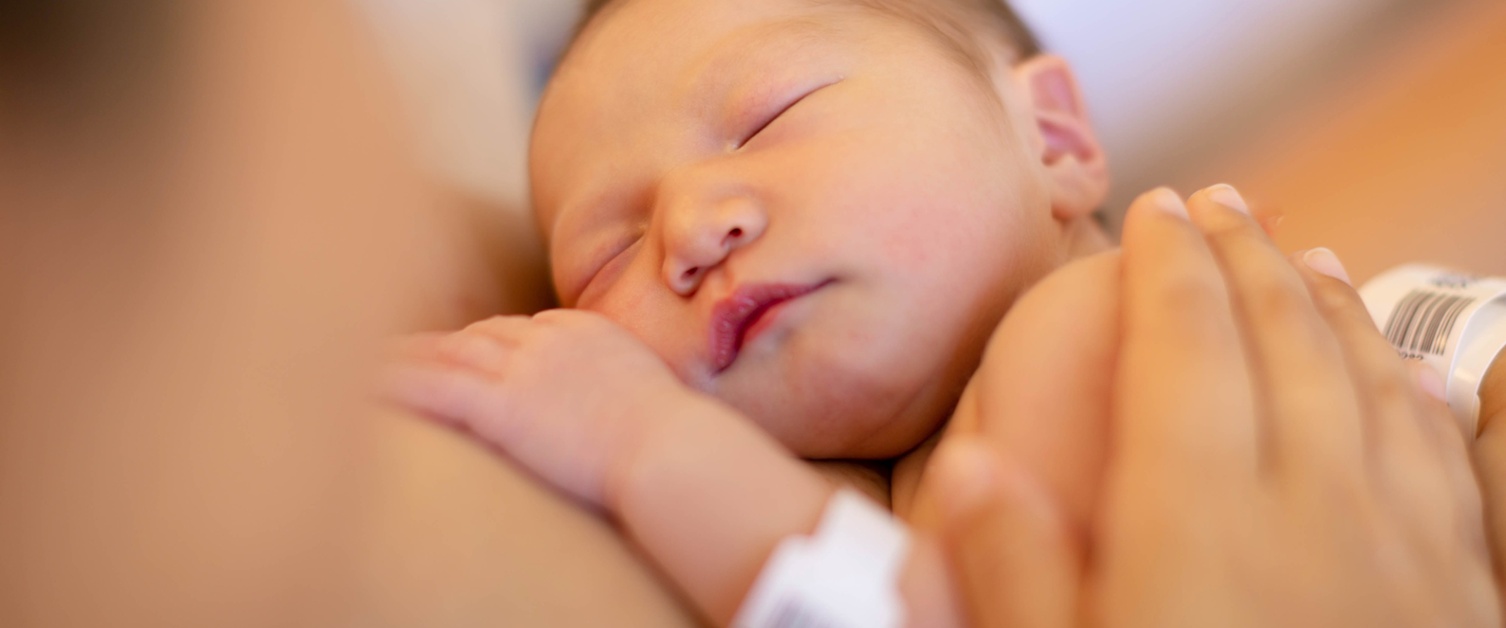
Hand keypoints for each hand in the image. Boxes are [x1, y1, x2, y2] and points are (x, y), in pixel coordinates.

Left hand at [384, 310, 694, 506]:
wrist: (671, 449)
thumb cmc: (676, 439)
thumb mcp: (653, 394)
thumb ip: (624, 389)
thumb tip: (627, 409)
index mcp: (584, 332)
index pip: (522, 328)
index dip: (488, 340)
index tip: (467, 351)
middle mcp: (547, 340)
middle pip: (480, 333)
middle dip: (443, 342)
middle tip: (404, 350)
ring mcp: (523, 369)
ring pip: (448, 353)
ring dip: (407, 357)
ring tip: (367, 362)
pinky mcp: (503, 405)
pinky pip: (436, 388)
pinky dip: (397, 384)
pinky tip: (365, 387)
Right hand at [929, 186, 1499, 627]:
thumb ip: (1012, 581)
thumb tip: (971, 470)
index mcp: (1197, 521)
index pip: (1185, 345)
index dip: (1167, 265)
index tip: (1153, 211)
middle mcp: (1310, 510)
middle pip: (1283, 341)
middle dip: (1249, 257)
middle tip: (1221, 201)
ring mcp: (1399, 553)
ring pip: (1372, 385)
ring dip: (1334, 304)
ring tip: (1307, 252)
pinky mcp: (1456, 601)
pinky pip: (1445, 462)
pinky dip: (1420, 396)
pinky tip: (1415, 375)